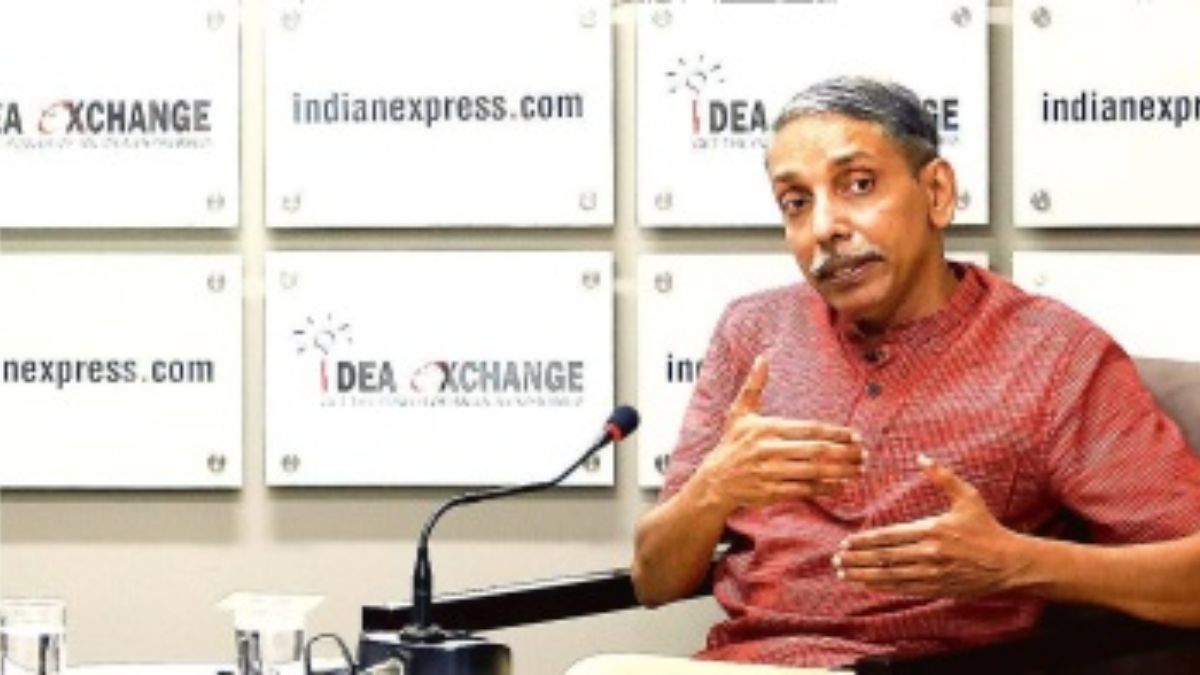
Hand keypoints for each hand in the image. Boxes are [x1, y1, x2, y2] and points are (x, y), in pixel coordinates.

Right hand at [696, 355, 865, 510]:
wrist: (715, 480)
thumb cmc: (732, 443)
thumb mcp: (740, 413)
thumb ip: (754, 386)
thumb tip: (763, 357)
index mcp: (766, 429)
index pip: (809, 429)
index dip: (835, 433)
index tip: (855, 436)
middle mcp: (769, 451)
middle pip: (816, 451)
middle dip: (844, 453)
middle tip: (863, 454)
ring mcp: (770, 473)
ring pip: (814, 472)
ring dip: (840, 472)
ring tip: (859, 469)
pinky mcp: (771, 492)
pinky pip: (805, 490)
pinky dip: (825, 489)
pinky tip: (842, 485)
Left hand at [833, 454, 1027, 597]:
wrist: (1009, 563)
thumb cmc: (986, 527)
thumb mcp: (967, 497)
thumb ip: (942, 477)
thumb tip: (921, 456)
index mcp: (933, 530)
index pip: (890, 536)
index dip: (866, 541)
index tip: (847, 542)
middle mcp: (930, 553)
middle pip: (886, 557)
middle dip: (859, 559)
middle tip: (837, 559)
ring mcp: (934, 573)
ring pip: (892, 575)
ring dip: (866, 575)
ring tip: (845, 573)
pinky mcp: (938, 588)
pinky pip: (906, 588)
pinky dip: (884, 587)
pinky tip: (868, 585)